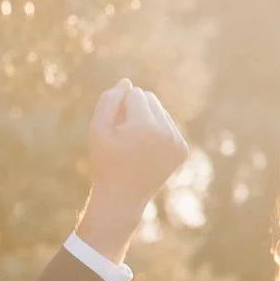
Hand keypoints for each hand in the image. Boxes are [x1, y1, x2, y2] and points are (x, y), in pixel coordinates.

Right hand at [72, 82, 188, 262]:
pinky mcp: (182, 150)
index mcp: (145, 125)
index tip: (114, 129)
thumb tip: (127, 83)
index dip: (119, 107)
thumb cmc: (105, 162)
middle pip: (151, 98)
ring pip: (161, 112)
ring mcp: (177, 142)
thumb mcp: (97, 130)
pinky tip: (146, 151)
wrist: (122, 198)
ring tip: (134, 144)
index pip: (135, 93)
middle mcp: (166, 131)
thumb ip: (108, 101)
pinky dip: (157, 133)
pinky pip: (169, 126)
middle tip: (124, 136)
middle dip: (135, 110)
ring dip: (146, 120)